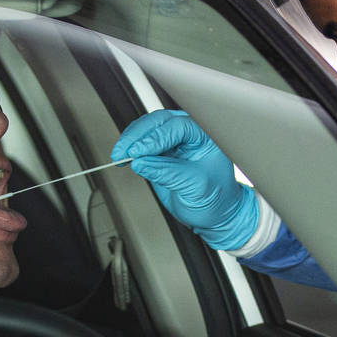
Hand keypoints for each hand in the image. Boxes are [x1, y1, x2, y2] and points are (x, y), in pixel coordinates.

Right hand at [111, 110, 257, 250]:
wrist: (214, 214)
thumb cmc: (216, 199)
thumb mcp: (195, 186)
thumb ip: (167, 173)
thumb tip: (141, 163)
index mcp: (204, 137)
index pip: (176, 127)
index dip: (154, 138)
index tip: (138, 152)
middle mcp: (189, 134)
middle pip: (158, 122)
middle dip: (138, 136)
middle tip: (123, 152)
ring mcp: (173, 142)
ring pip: (147, 130)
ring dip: (131, 140)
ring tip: (120, 156)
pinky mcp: (161, 152)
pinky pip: (142, 143)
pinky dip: (131, 148)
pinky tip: (124, 157)